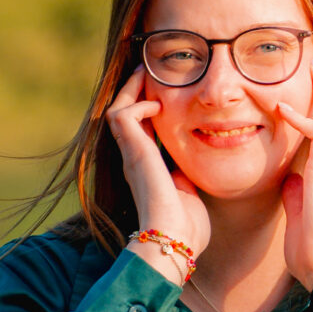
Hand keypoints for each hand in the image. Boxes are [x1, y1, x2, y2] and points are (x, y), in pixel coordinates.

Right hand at [105, 67, 210, 258]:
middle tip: (148, 70)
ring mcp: (131, 156)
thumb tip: (194, 163)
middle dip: (135, 91)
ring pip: (117, 110)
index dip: (148, 108)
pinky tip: (158, 104)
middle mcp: (134, 160)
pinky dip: (138, 104)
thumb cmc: (187, 228)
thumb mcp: (190, 193)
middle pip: (124, 115)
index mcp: (147, 169)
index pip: (141, 129)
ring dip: (131, 90)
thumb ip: (187, 175)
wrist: (174, 241)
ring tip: (146, 73)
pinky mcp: (133, 154)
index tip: (162, 90)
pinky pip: (124, 116)